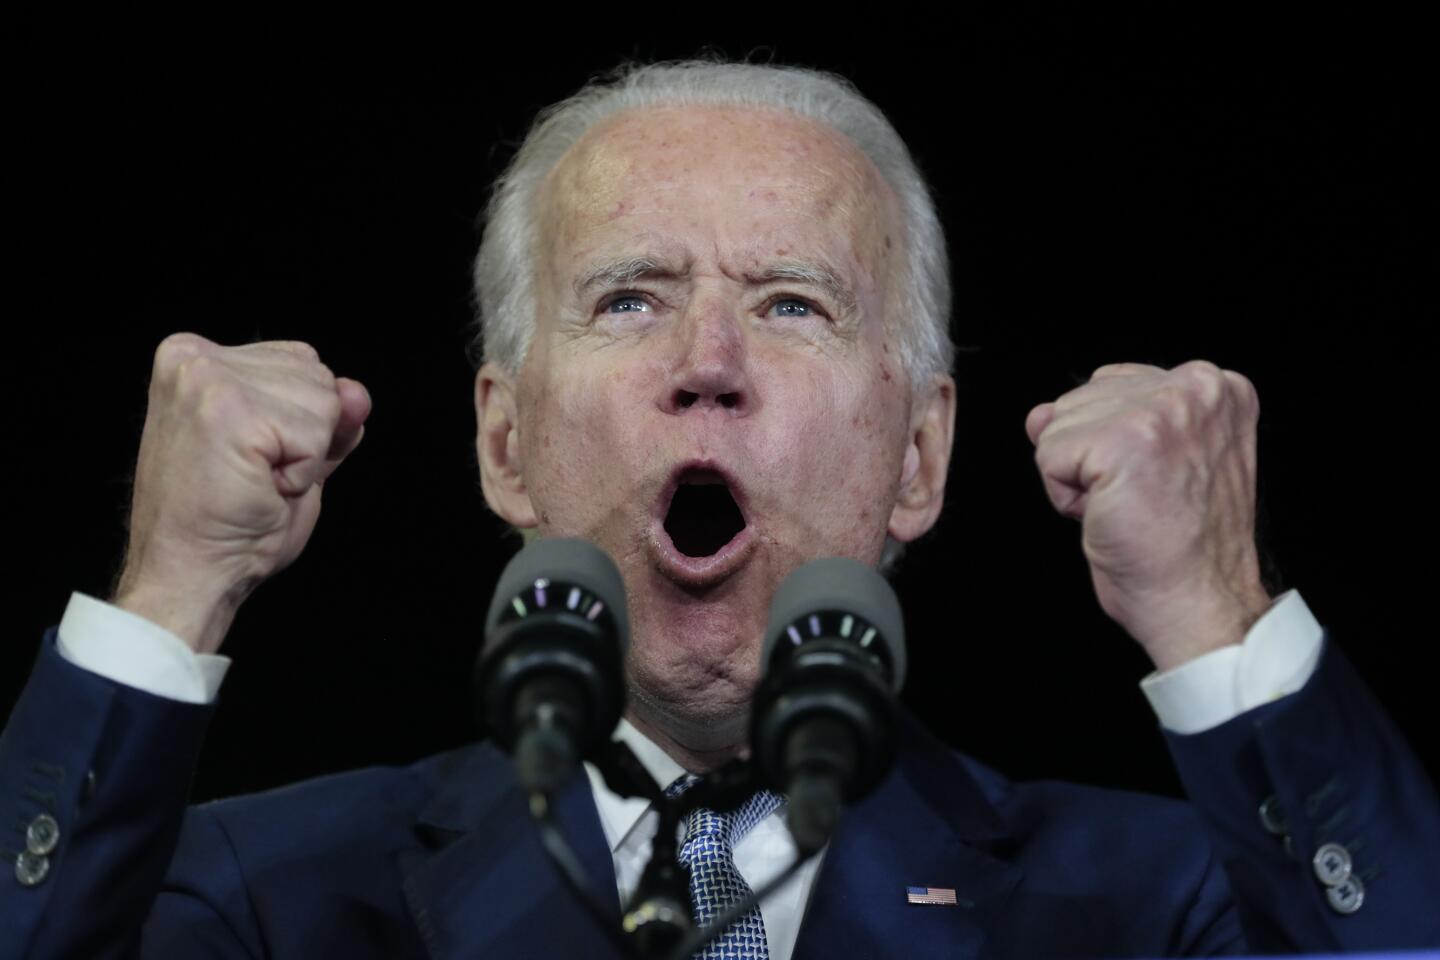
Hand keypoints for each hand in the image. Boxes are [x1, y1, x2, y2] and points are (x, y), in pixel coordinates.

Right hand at [111, 333, 370, 653]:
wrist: (190, 575)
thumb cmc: (230, 523)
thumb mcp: (292, 453)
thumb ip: (328, 416)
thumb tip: (356, 392)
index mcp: (195, 357)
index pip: (302, 362)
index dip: (298, 423)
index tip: (249, 457)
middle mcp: (194, 358)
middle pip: (318, 374)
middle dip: (306, 436)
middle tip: (252, 476)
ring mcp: (208, 380)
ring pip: (325, 401)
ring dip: (305, 456)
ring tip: (252, 482)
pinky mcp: (230, 410)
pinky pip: (317, 435)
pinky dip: (303, 473)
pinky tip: (259, 489)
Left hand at [1025, 361, 1271, 670]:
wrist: (1200, 603)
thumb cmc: (1180, 545)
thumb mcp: (1149, 460)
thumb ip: (1101, 419)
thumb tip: (1039, 414)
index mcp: (1215, 386)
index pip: (1112, 385)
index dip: (1112, 443)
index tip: (1156, 482)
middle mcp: (1197, 387)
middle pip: (1080, 400)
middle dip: (1091, 457)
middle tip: (1142, 500)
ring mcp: (1162, 410)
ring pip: (1058, 426)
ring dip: (1078, 477)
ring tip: (1130, 507)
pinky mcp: (1124, 441)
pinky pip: (1048, 457)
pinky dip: (1065, 498)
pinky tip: (1110, 516)